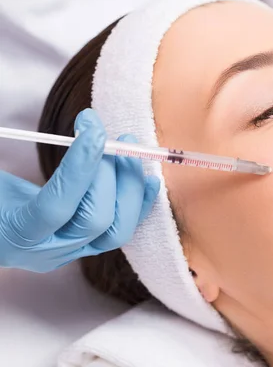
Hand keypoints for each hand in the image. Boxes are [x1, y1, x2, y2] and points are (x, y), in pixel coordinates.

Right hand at [0, 109, 159, 271]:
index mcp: (12, 235)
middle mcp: (45, 251)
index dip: (79, 169)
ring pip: (116, 229)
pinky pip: (122, 229)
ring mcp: (70, 251)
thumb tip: (30, 130)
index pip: (55, 208)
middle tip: (111, 137)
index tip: (92, 131)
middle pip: (94, 221)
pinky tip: (150, 177)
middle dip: (109, 174)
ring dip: (129, 183)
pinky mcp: (86, 245)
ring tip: (128, 146)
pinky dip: (139, 201)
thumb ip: (6, 163)